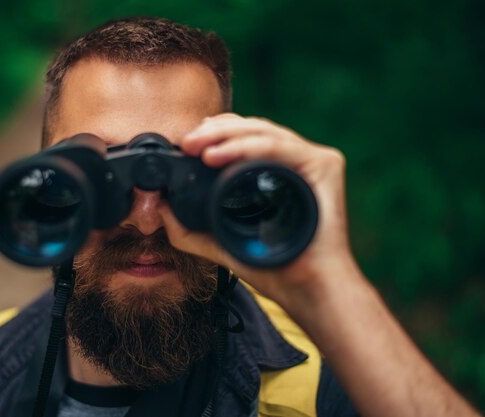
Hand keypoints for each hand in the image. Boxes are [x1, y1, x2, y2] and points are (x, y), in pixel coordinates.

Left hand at [157, 113, 360, 304]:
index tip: (185, 144)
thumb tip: (160, 207)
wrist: (305, 289)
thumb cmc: (274, 267)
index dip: (214, 134)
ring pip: (263, 132)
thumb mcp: (219, 243)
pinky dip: (247, 147)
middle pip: (251, 129)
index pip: (243, 138)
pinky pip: (279, 147)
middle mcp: (295, 161)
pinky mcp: (324, 164)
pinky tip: (218, 156)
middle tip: (186, 143)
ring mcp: (311, 160)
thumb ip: (189, 229)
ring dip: (225, 136)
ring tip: (196, 148)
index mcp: (276, 171)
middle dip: (214, 132)